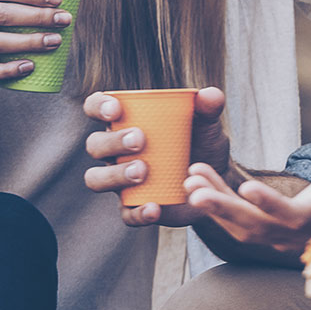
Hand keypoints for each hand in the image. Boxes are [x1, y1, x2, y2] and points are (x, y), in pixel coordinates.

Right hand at [83, 87, 228, 226]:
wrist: (215, 183)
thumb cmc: (201, 145)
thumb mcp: (207, 126)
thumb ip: (208, 108)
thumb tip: (209, 95)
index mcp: (124, 122)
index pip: (95, 108)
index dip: (98, 106)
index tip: (116, 109)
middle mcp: (115, 152)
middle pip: (95, 145)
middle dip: (112, 142)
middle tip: (140, 140)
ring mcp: (121, 182)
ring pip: (97, 179)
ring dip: (115, 175)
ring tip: (142, 172)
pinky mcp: (134, 207)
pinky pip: (125, 214)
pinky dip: (137, 212)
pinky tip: (155, 208)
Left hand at [184, 127, 310, 253]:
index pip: (297, 216)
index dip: (273, 207)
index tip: (245, 188)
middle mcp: (309, 230)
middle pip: (262, 228)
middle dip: (226, 210)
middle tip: (195, 190)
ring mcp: (291, 234)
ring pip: (248, 229)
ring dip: (217, 207)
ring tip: (191, 180)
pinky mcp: (277, 229)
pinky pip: (244, 223)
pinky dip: (221, 204)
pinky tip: (200, 181)